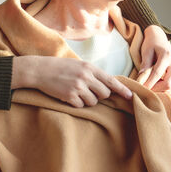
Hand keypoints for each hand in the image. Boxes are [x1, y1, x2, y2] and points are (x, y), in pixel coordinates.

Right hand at [12, 56, 131, 106]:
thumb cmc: (60, 67)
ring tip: (76, 92)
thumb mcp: (79, 65)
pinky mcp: (69, 96)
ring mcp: (78, 87)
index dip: (122, 90)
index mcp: (90, 68)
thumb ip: (93, 74)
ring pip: (93, 102)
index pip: (111, 81)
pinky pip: (81, 106)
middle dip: (100, 96)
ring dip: (87, 100)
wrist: (40, 70)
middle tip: (89, 92)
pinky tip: (68, 96)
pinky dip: (76, 104)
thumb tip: (108, 85)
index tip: (130, 96)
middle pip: (104, 94)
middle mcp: (86, 77)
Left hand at [136, 25, 170, 90]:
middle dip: (156, 89)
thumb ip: (145, 65)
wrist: (159, 38)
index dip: (148, 83)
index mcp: (167, 55)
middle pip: (168, 83)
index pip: (157, 74)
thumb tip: (141, 79)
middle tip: (145, 90)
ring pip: (170, 85)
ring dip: (159, 88)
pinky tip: (154, 84)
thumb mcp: (146, 52)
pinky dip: (162, 86)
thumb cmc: (151, 44)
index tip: (141, 89)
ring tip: (149, 86)